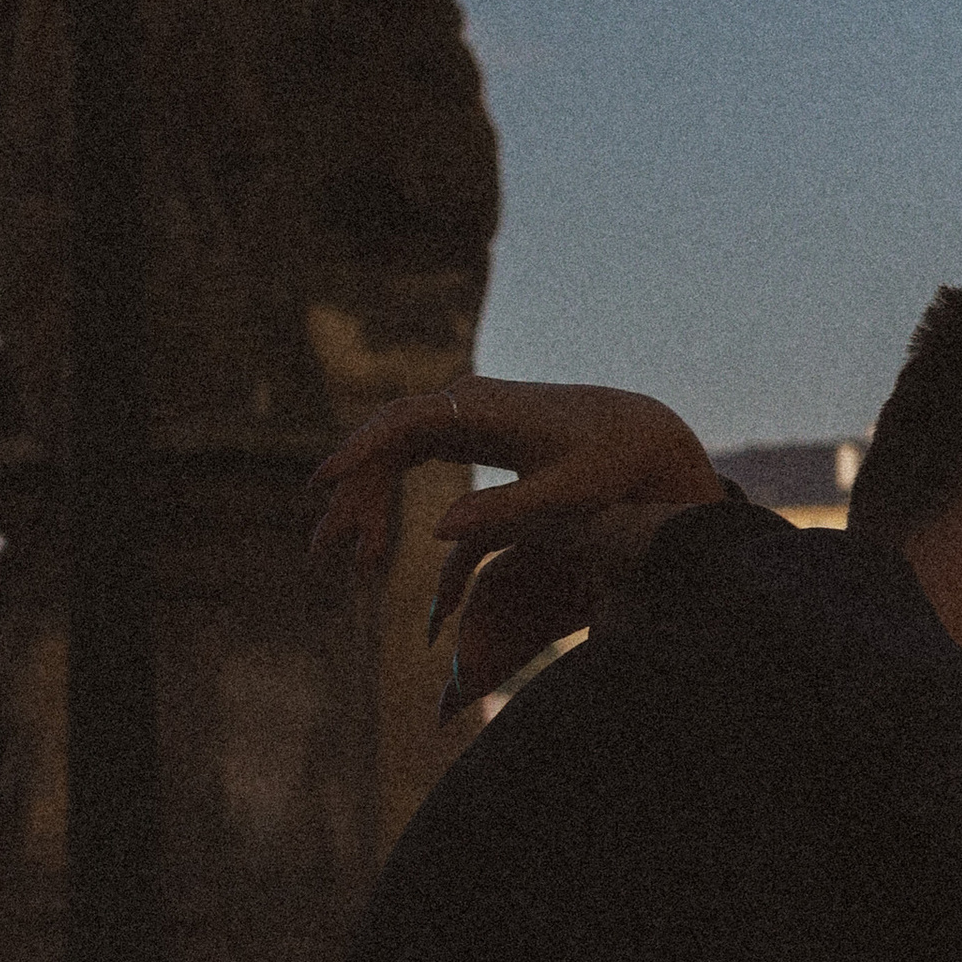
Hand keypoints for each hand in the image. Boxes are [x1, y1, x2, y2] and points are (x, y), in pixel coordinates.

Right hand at [310, 379, 724, 707]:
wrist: (635, 432)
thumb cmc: (608, 464)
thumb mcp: (567, 496)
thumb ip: (507, 511)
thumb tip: (436, 533)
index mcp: (484, 408)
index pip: (405, 422)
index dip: (361, 450)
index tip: (325, 481)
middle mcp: (464, 402)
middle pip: (387, 442)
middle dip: (355, 494)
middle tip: (326, 550)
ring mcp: (461, 414)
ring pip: (392, 453)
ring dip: (368, 500)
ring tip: (352, 559)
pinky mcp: (466, 432)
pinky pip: (409, 458)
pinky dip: (390, 494)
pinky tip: (373, 534)